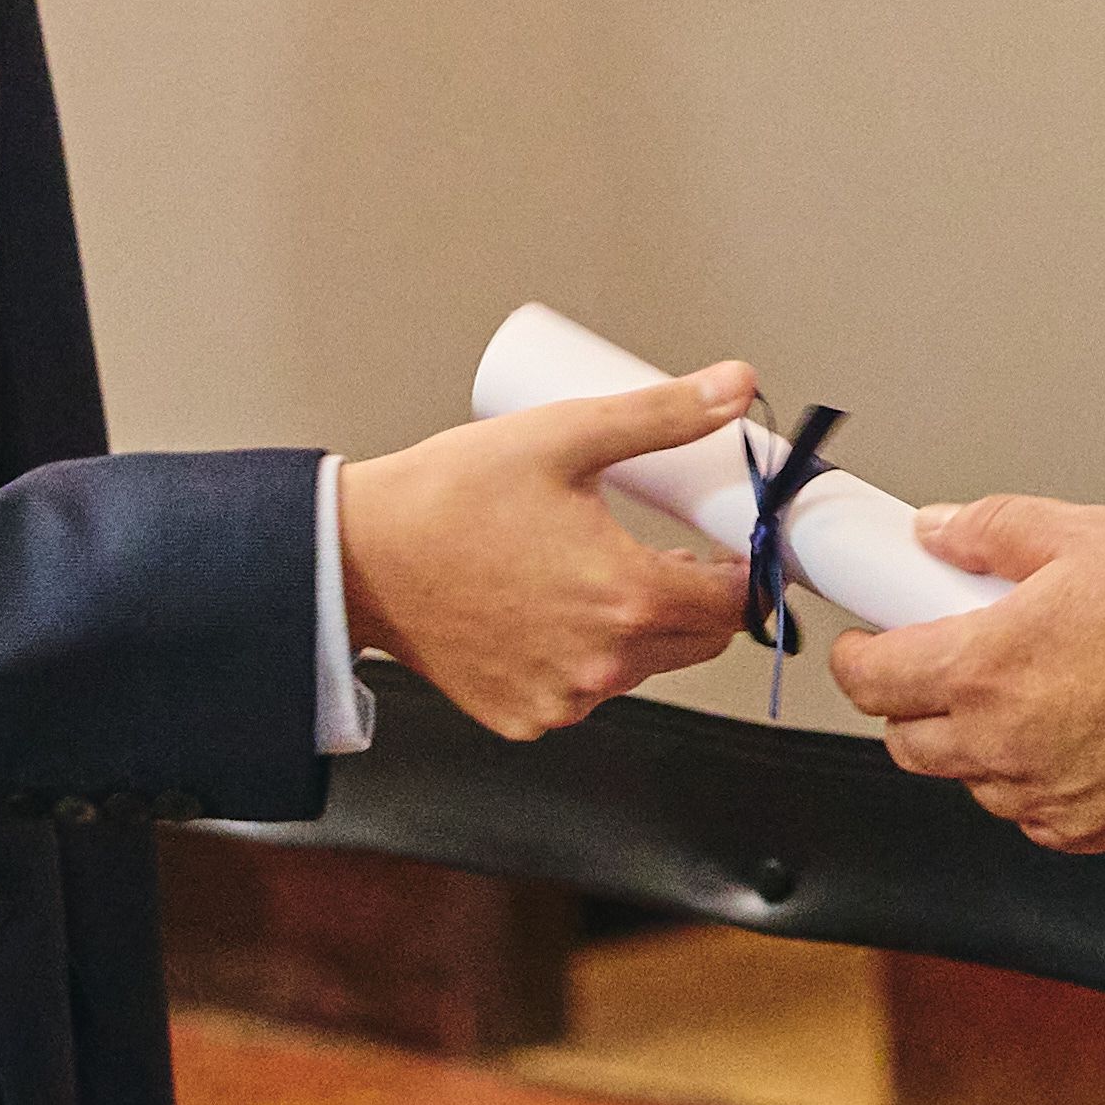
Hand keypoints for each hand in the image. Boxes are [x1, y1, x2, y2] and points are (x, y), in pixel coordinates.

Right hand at [338, 367, 759, 738]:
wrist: (358, 558)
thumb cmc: (448, 498)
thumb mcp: (564, 436)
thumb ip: (662, 416)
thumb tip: (734, 387)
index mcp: (625, 596)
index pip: (736, 601)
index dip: (746, 568)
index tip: (733, 544)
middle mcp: (602, 664)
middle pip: (699, 639)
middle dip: (695, 597)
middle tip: (662, 551)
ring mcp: (562, 699)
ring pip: (643, 667)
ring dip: (638, 627)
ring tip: (590, 571)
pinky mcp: (525, 718)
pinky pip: (584, 690)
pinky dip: (583, 657)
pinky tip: (548, 610)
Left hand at [825, 494, 1104, 852]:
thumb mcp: (1092, 535)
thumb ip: (996, 529)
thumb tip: (939, 531)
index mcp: (986, 670)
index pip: (870, 681)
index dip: (857, 656)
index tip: (869, 637)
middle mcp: (1003, 747)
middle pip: (906, 743)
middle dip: (910, 701)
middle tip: (946, 658)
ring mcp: (1046, 799)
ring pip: (969, 781)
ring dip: (974, 742)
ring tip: (1031, 689)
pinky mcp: (1093, 833)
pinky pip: (1032, 812)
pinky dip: (1033, 778)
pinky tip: (1076, 733)